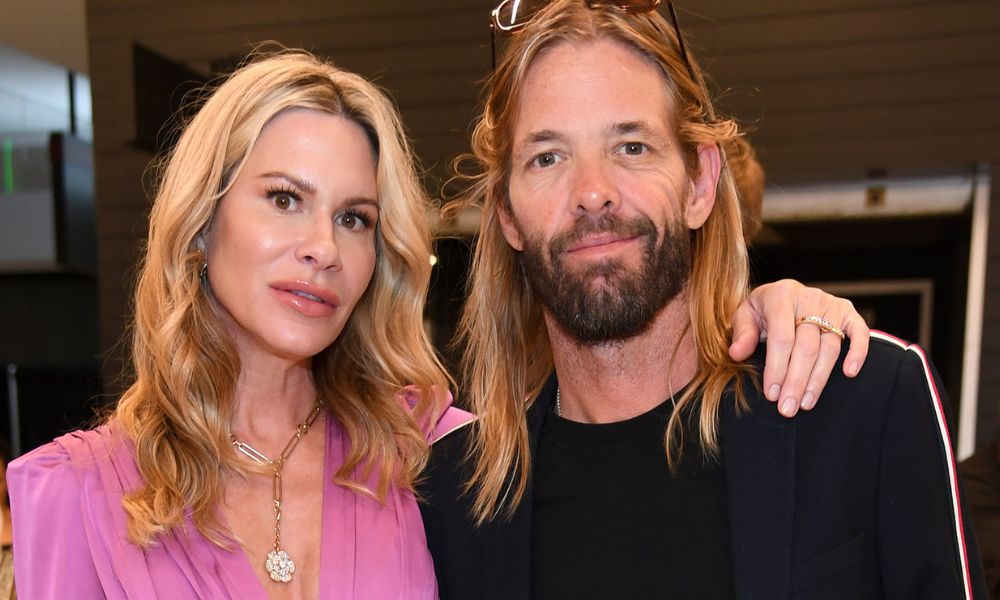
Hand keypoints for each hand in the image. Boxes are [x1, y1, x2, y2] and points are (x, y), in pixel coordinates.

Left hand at [728, 279, 869, 417]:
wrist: (783, 293)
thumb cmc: (762, 310)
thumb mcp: (745, 315)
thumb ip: (742, 333)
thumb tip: (737, 353)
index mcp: (780, 296)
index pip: (781, 338)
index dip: (777, 368)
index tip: (772, 394)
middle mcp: (808, 297)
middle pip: (806, 347)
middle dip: (796, 381)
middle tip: (788, 408)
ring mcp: (830, 304)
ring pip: (830, 347)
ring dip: (819, 379)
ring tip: (806, 403)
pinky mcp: (848, 312)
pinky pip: (859, 332)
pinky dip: (858, 353)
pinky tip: (849, 374)